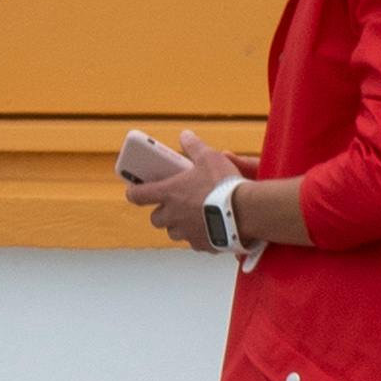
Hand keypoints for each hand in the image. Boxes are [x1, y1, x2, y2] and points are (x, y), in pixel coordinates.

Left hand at [118, 126, 238, 243]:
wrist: (245, 211)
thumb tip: (185, 135)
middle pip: (156, 219)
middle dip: (162, 212)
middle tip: (173, 204)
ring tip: (193, 216)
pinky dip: (199, 236)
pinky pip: (195, 242)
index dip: (134, 192)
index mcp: (169, 193)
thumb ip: (194, 147)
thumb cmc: (224, 184)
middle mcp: (173, 215)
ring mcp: (187, 232)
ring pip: (174, 232)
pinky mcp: (202, 245)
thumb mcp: (209, 158)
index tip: (134, 190)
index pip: (138, 195)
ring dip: (179, 225)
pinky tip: (211, 227)